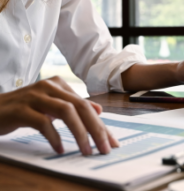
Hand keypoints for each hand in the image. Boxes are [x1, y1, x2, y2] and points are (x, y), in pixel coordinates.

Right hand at [0, 76, 118, 154]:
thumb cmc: (26, 108)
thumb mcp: (52, 104)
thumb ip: (74, 105)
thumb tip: (98, 110)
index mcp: (59, 84)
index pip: (86, 105)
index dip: (101, 124)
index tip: (111, 141)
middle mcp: (50, 86)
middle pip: (80, 106)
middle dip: (96, 128)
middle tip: (105, 148)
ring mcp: (35, 96)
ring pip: (66, 111)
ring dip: (79, 133)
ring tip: (86, 150)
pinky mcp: (21, 109)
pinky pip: (43, 122)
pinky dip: (54, 137)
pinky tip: (60, 149)